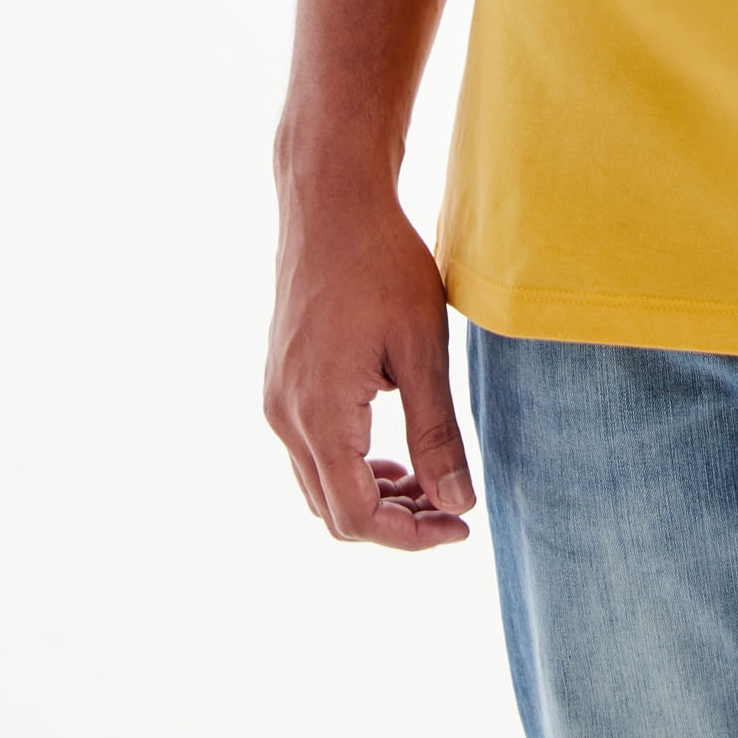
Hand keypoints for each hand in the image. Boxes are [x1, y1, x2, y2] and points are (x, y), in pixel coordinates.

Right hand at [264, 186, 475, 549]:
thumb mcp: (422, 348)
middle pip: (333, 511)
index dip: (410, 536)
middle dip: (395, 522)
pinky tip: (394, 450)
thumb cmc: (383, 263)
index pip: (356, 517)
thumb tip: (458, 504)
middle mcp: (285, 418)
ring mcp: (276, 400)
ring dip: (373, 496)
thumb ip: (437, 432)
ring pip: (319, 485)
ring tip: (429, 481)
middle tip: (451, 507)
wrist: (331, 201)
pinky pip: (311, 452)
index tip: (461, 526)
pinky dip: (352, 466)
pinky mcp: (280, 383)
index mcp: (320, 416)